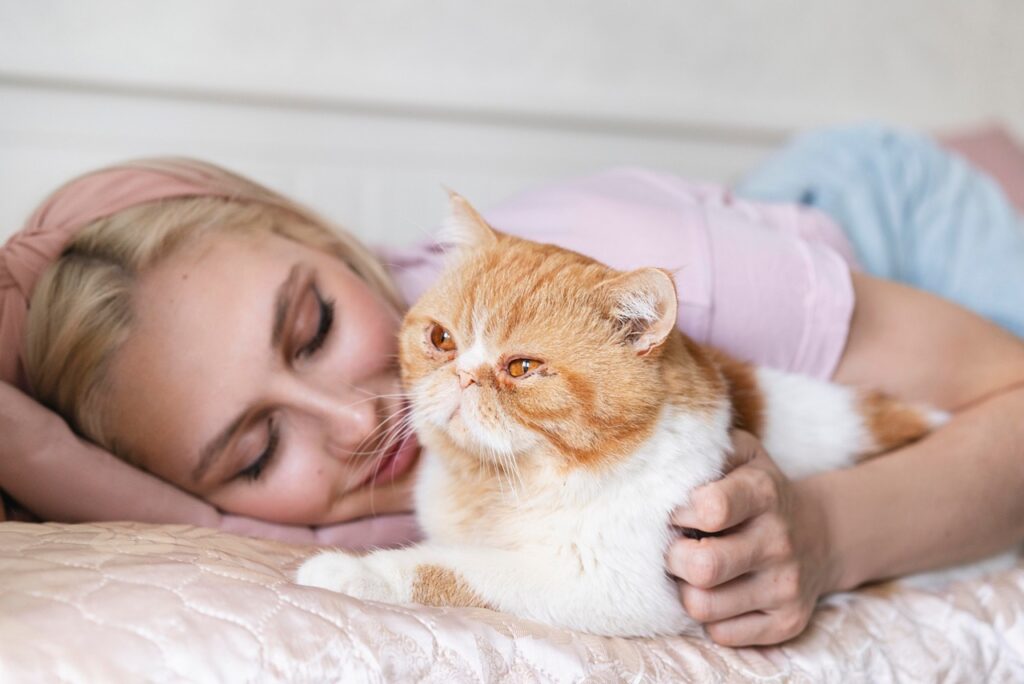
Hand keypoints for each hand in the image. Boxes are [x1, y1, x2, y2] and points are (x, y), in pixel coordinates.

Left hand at [666, 430, 836, 645]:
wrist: (820, 534)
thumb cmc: (757, 490)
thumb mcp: (741, 454)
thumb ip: (704, 447)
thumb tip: (662, 459)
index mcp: (764, 493)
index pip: (709, 509)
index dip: (678, 512)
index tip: (676, 512)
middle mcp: (780, 541)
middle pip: (701, 567)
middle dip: (673, 558)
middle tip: (676, 547)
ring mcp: (786, 587)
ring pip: (702, 606)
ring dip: (685, 589)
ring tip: (692, 570)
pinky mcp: (786, 624)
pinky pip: (721, 634)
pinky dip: (709, 616)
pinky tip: (718, 592)